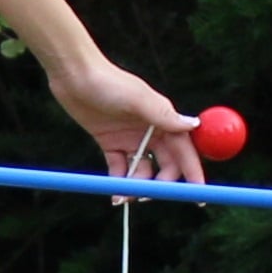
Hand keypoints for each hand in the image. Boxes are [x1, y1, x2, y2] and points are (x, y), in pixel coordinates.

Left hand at [46, 56, 203, 184]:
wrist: (73, 75)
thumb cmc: (108, 82)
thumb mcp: (137, 99)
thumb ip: (164, 116)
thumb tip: (194, 125)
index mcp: (163, 118)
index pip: (184, 150)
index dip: (193, 172)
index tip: (198, 196)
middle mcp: (150, 130)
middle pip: (166, 165)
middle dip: (161, 184)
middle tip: (148, 197)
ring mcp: (130, 138)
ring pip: (142, 170)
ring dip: (137, 186)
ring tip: (125, 196)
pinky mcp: (110, 143)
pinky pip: (120, 168)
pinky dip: (119, 182)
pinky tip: (115, 193)